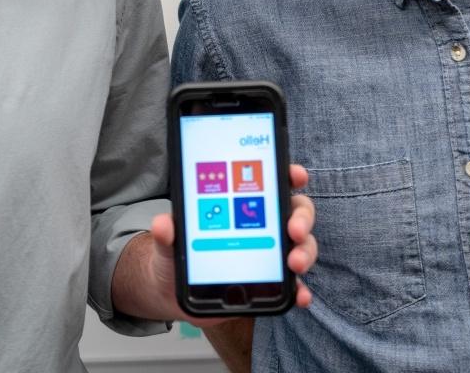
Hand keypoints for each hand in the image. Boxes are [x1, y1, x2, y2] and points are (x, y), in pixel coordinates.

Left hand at [146, 163, 317, 317]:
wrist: (173, 290)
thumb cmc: (177, 254)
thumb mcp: (170, 243)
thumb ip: (169, 234)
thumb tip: (164, 224)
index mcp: (243, 204)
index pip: (272, 182)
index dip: (289, 174)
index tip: (296, 175)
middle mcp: (264, 224)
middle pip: (296, 212)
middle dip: (301, 218)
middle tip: (294, 229)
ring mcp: (271, 252)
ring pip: (301, 245)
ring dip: (305, 252)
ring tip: (295, 264)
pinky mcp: (271, 281)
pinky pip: (293, 284)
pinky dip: (300, 289)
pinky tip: (301, 296)